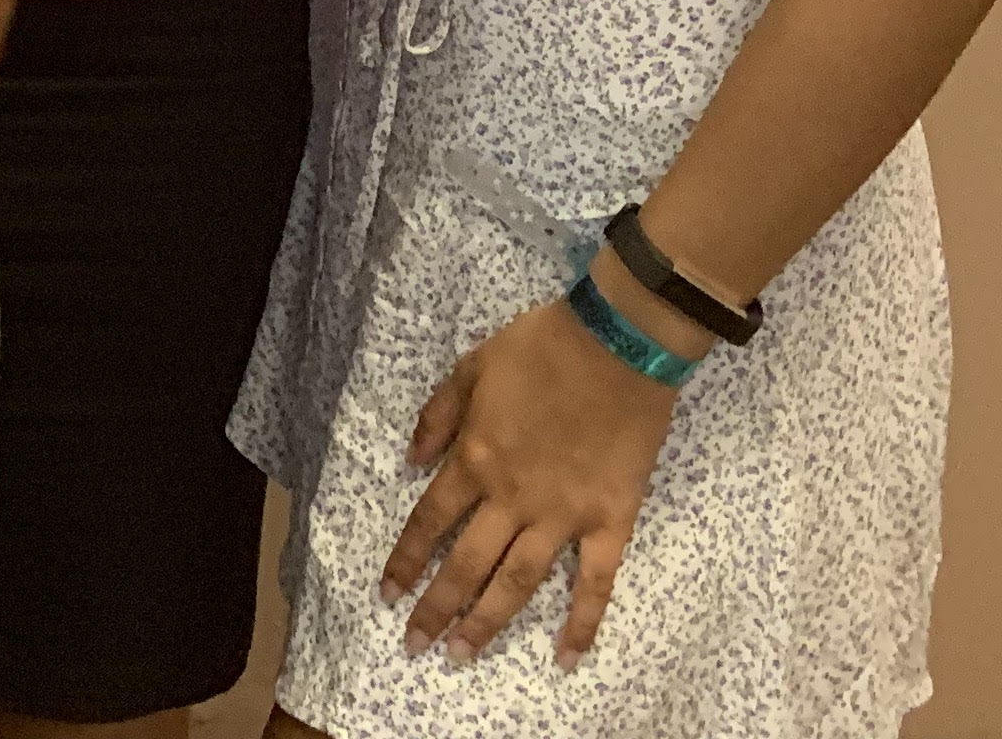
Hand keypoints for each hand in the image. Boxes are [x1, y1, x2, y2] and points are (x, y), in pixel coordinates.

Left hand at [384, 261, 693, 668]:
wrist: (616, 343)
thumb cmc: (540, 347)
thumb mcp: (470, 367)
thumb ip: (437, 418)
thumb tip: (410, 463)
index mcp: (474, 460)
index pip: (429, 523)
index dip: (405, 562)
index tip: (386, 595)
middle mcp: (511, 497)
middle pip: (466, 565)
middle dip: (435, 609)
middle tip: (414, 645)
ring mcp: (562, 515)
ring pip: (517, 582)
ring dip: (487, 622)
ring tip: (462, 656)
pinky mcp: (610, 520)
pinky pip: (596, 582)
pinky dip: (583, 623)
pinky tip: (567, 658)